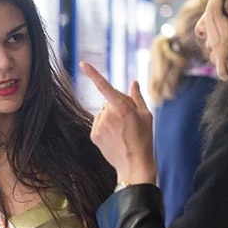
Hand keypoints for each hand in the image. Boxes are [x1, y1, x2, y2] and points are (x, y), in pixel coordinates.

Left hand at [78, 62, 156, 185]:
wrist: (134, 163)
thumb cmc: (144, 138)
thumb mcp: (146, 115)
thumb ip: (136, 97)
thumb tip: (133, 82)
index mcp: (122, 107)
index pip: (105, 86)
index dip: (93, 74)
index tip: (82, 63)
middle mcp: (108, 114)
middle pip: (109, 101)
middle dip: (117, 106)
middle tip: (129, 121)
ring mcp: (99, 125)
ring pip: (103, 113)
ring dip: (110, 117)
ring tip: (122, 131)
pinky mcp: (94, 135)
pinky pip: (98, 124)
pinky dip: (104, 127)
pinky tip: (114, 137)